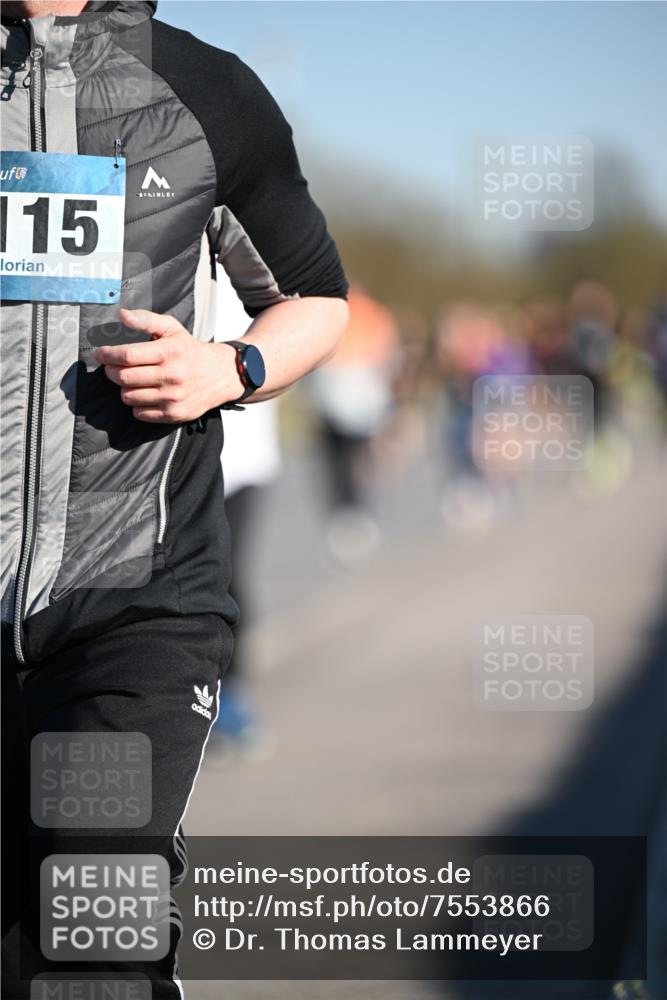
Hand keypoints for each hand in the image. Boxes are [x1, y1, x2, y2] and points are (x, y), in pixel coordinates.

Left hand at [94, 309, 242, 422]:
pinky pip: (139, 413)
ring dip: (124, 388)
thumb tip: (122, 315)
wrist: (219, 375)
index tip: (101, 353)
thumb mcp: (172, 329)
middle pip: (123, 377)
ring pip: (128, 397)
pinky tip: (145, 394)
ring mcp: (172, 397)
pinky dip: (136, 404)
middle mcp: (172, 376)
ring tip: (132, 380)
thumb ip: (146, 320)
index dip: (107, 354)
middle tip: (112, 366)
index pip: (127, 355)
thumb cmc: (189, 351)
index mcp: (169, 352)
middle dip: (111, 371)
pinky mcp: (173, 414)